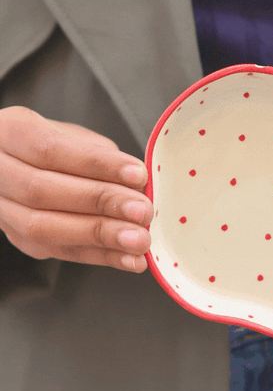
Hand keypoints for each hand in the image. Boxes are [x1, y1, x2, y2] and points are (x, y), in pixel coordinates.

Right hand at [0, 106, 152, 271]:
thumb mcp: (72, 135)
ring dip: (100, 236)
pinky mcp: (20, 239)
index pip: (50, 150)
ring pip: (44, 228)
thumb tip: (136, 184)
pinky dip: (100, 256)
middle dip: (100, 203)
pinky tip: (129, 258)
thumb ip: (100, 155)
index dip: (96, 164)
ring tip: (138, 239)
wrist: (17, 166)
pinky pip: (59, 252)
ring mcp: (3, 210)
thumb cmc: (50, 145)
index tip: (136, 174)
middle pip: (43, 191)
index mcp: (8, 132)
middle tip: (141, 210)